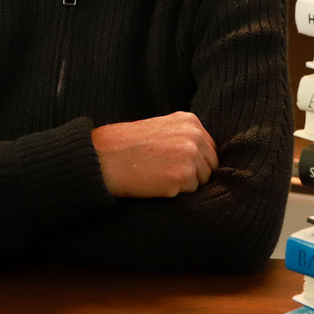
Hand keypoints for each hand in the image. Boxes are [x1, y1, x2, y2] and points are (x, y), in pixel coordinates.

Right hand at [91, 112, 217, 197]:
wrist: (102, 158)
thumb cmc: (127, 146)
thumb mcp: (161, 128)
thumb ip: (184, 137)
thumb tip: (205, 156)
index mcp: (190, 121)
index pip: (210, 149)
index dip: (196, 162)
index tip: (176, 165)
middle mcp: (194, 135)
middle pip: (211, 166)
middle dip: (194, 174)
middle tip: (166, 172)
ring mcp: (190, 154)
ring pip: (202, 181)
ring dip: (185, 184)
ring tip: (158, 175)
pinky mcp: (182, 175)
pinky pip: (189, 192)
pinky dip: (174, 192)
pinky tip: (155, 182)